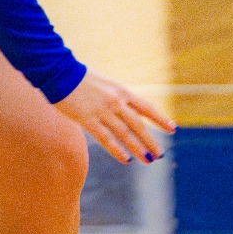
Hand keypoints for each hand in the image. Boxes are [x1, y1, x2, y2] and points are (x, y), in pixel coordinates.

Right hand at [56, 71, 175, 163]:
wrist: (60, 72)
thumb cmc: (81, 79)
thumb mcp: (107, 86)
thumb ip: (118, 99)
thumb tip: (130, 111)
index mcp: (123, 92)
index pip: (147, 108)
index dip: (160, 119)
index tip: (172, 129)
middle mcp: (116, 102)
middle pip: (138, 125)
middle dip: (150, 141)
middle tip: (160, 155)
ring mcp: (103, 111)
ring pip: (125, 134)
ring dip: (137, 148)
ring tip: (148, 160)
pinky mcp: (88, 119)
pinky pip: (106, 138)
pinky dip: (117, 149)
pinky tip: (126, 159)